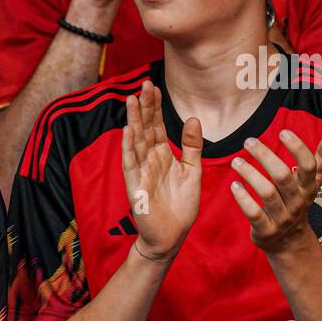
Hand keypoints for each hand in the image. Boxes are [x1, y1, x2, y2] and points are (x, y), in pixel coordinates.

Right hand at [122, 81, 201, 260]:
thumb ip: (192, 146)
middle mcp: (149, 160)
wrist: (171, 236)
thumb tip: (193, 118)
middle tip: (144, 84)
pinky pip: (131, 164)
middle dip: (145, 107)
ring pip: (136, 141)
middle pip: (145, 129)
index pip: (157, 126)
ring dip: (134, 121)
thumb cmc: (180, 207)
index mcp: (163, 155)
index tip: (154, 86)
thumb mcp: (192, 171)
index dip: (156, 107)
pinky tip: (128, 131)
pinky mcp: (135, 186)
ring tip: (132, 100)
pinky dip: (129, 147)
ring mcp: (140, 172)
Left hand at [229, 129, 321, 254]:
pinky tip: (234, 185)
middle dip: (265, 156)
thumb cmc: (297, 203)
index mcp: (308, 187)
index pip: (308, 166)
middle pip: (283, 176)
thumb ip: (321, 159)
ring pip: (267, 193)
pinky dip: (243, 199)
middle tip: (249, 141)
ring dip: (250, 175)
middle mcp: (297, 201)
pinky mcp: (265, 230)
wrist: (290, 242)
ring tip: (236, 161)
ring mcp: (281, 217)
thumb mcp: (312, 183)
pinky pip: (254, 213)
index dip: (298, 148)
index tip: (283, 132)